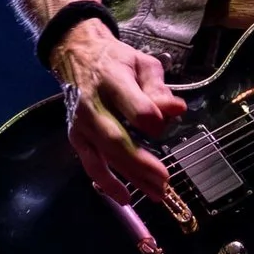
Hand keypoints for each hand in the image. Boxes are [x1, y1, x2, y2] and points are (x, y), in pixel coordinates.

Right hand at [49, 23, 185, 213]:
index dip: (148, 116)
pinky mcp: (76, 137)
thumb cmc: (117, 61)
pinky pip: (91, 164)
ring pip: (104, 156)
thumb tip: (177, 110)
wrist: (77, 56)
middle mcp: (91, 104)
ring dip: (130, 177)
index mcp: (111, 79)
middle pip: (115, 138)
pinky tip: (125, 197)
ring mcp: (81, 124)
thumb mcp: (142, 64)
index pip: (130, 102)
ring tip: (156, 192)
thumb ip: (159, 89)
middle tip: (164, 178)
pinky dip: (107, 183)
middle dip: (140, 161)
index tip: (164, 123)